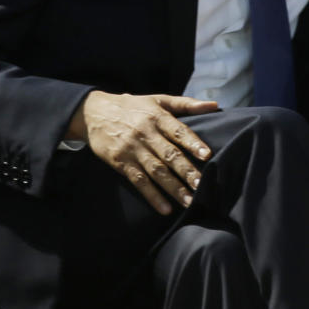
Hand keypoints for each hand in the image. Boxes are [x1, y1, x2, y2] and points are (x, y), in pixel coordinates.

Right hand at [69, 91, 218, 214]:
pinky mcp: (121, 163)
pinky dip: (152, 196)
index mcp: (157, 117)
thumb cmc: (133, 106)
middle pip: (169, 154)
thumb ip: (186, 104)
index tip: (207, 155)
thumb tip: (214, 106)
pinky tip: (165, 208)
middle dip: (186, 171)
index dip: (192, 142)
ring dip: (173, 188)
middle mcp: (146, 133)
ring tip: (189, 201)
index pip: (178, 131)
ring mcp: (132, 150)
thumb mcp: (158, 100)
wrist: (94, 112)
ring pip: (156, 171)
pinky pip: (138, 181)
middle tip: (201, 185)